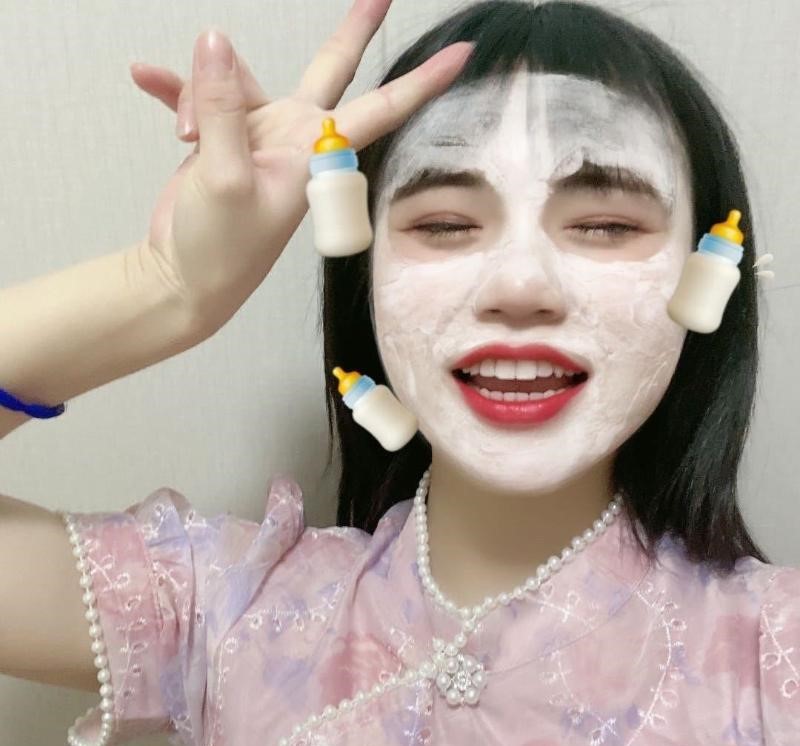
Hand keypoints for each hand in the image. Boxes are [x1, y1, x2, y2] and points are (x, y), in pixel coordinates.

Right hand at [129, 0, 473, 335]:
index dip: (420, 83)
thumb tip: (215, 42)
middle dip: (353, 31)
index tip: (461, 55)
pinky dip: (174, 89)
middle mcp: (295, 140)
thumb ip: (223, 108)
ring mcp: (258, 137)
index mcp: (314, 156)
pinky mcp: (223, 139)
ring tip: (183, 133)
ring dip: (202, 93)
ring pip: (237, 82)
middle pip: (330, 71)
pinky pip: (201, 97)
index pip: (380, 110)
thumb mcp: (224, 177)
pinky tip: (145, 78)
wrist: (184, 278)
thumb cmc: (220, 249)